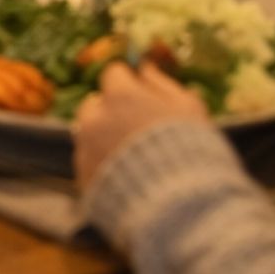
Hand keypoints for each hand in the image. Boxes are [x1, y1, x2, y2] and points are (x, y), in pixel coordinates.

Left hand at [74, 62, 210, 187]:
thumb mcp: (188, 108)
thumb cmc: (191, 149)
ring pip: (88, 131)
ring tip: (130, 157)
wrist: (179, 207)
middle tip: (136, 130)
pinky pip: (88, 161)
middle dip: (111, 110)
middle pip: (95, 102)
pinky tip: (125, 176)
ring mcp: (86, 148)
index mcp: (120, 95)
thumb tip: (144, 66)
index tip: (141, 97)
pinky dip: (101, 163)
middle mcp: (96, 117)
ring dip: (103, 136)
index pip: (113, 73)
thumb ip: (161, 83)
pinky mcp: (83, 177)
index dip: (128, 84)